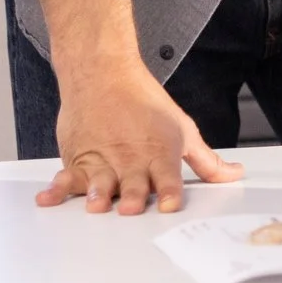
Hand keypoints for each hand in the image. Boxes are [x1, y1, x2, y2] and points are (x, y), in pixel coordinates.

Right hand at [37, 59, 242, 214]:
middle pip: (133, 182)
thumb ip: (206, 160)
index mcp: (159, 153)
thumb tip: (233, 175)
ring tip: (95, 204)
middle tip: (131, 209)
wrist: (103, 73)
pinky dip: (56, 189)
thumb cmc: (144, 103)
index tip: (171, 205)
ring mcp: (102, 159)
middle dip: (133, 196)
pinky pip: (66, 176)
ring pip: (99, 181)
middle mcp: (130, 159)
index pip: (168, 177)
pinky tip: (48, 199)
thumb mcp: (183, 129)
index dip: (170, 191)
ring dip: (97, 194)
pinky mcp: (78, 158)